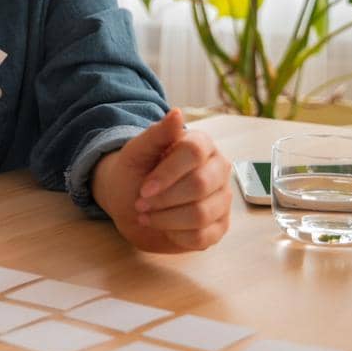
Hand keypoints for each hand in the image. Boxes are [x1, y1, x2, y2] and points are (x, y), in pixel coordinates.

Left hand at [92, 108, 232, 252]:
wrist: (129, 203)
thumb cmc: (134, 173)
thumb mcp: (136, 152)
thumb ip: (157, 134)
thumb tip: (177, 113)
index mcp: (201, 144)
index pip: (193, 153)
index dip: (167, 174)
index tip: (144, 188)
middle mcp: (218, 169)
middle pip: (200, 185)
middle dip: (164, 199)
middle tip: (140, 204)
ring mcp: (222, 199)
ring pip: (201, 214)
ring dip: (165, 219)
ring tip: (147, 215)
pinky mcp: (220, 226)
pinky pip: (203, 237)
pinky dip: (175, 235)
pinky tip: (163, 226)